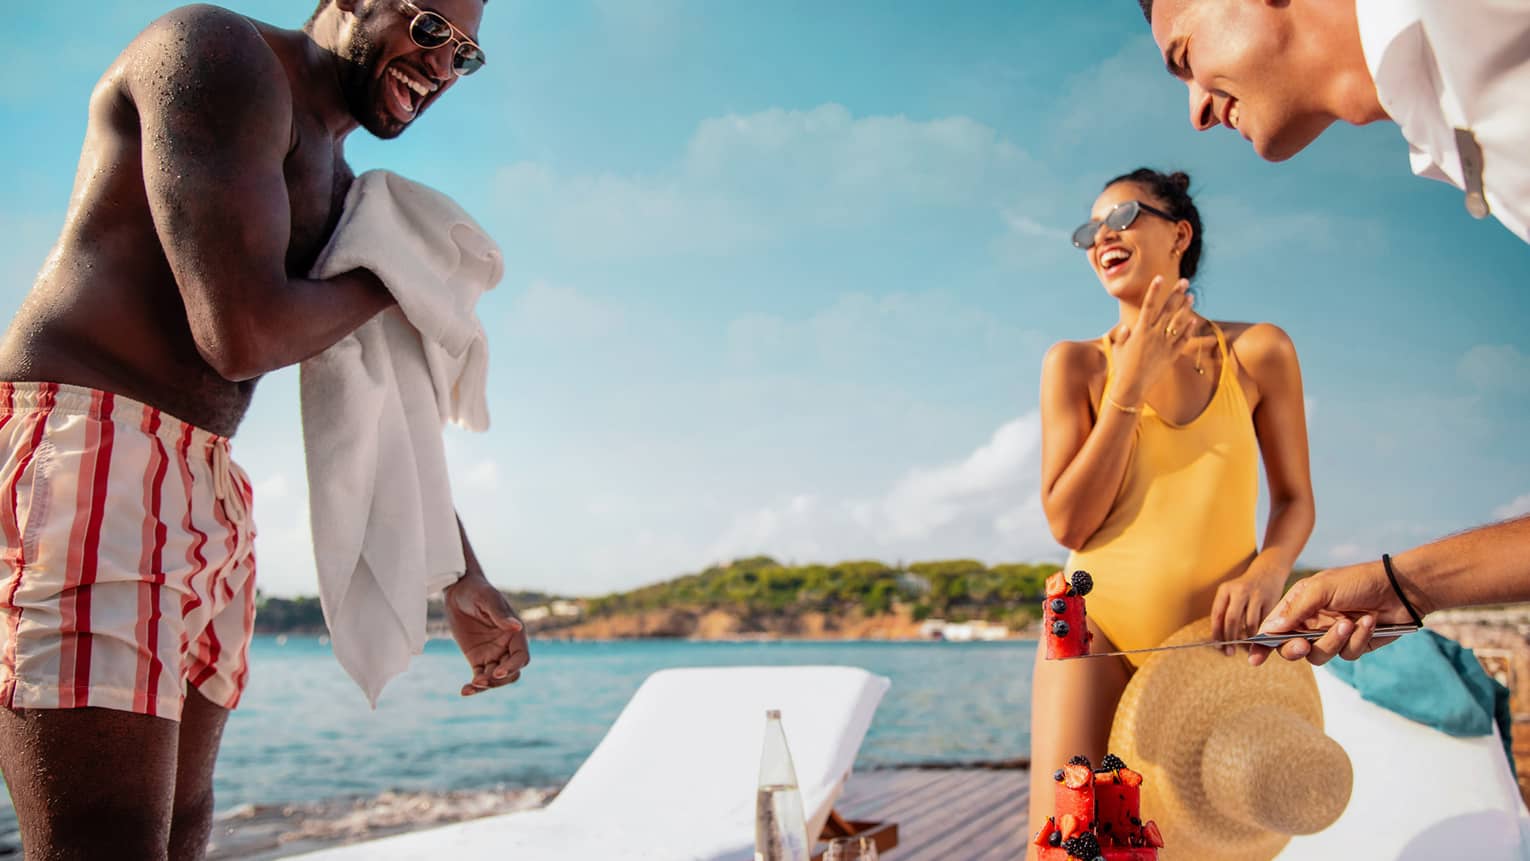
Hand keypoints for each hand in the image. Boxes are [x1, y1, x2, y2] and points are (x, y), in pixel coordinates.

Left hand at [444, 570, 529, 695]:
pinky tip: (465, 690)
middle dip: (499, 680)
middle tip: (481, 680)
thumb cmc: (477, 590)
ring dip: (486, 685)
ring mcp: (493, 654)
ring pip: (496, 679)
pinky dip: (474, 686)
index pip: (521, 657)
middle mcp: (507, 646)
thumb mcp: (488, 599)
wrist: (458, 590)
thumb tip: (517, 626)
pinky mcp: (477, 659)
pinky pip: (479, 677)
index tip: (497, 672)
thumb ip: (501, 614)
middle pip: (511, 673)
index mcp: (515, 633)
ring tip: (470, 686)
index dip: (512, 667)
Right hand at [1111, 276, 1195, 402]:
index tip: (1160, 277)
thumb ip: (1122, 335)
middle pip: (1167, 309)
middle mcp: (1154, 334)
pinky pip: (1182, 339)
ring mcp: (1164, 344)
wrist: (1132, 386)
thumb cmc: (1121, 366)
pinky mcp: (1171, 355)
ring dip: (1185, 308)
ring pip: (1178, 322)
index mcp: (1140, 330)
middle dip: (1176, 293)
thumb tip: (1126, 327)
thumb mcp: (1118, 348)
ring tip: (1191, 296)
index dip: (1154, 290)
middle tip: (1184, 281)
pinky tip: (1194, 321)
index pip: (1148, 305)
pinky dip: (1188, 330)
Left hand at [1210, 557, 1288, 656]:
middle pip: (1232, 620)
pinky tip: (1257, 641)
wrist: (1268, 572)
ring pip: (1250, 624)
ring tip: (1245, 648)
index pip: (1217, 614)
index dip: (1217, 633)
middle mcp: (1240, 590)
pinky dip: (1260, 635)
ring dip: (1247, 639)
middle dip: (1230, 639)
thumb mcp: (1231, 595)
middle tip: (1229, 652)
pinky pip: (1264, 623)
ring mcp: (1257, 595)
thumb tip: (1220, 641)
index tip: (1217, 646)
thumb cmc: (1245, 590)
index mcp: (1225, 589)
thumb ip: (1225, 613)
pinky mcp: (1271, 601)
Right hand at [1247, 560, 1417, 667]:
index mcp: (1299, 605)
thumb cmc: (1357, 581)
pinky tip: (1369, 623)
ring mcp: (1332, 635)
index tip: (1254, 658)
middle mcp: (1313, 622)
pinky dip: (1357, 639)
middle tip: (1302, 645)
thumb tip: (1270, 630)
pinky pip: (1346, 654)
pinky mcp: (1354, 645)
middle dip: (1295, 648)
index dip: (1262, 643)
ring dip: (1334, 640)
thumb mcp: (1321, 589)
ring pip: (1319, 655)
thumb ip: (1294, 611)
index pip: (1273, 628)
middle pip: (1291, 647)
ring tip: (1350, 623)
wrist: (1399, 589)